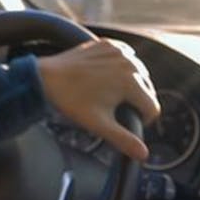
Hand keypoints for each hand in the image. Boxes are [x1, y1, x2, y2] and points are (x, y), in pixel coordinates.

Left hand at [37, 39, 159, 160]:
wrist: (47, 77)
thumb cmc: (71, 100)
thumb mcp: (99, 124)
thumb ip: (124, 140)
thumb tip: (143, 154)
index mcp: (131, 82)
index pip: (152, 108)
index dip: (141, 120)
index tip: (124, 121)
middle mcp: (129, 63)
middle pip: (147, 90)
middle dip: (136, 101)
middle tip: (114, 108)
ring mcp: (119, 51)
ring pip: (138, 73)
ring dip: (130, 84)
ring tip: (109, 93)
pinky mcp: (109, 44)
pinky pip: (126, 58)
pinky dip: (122, 67)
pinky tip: (108, 76)